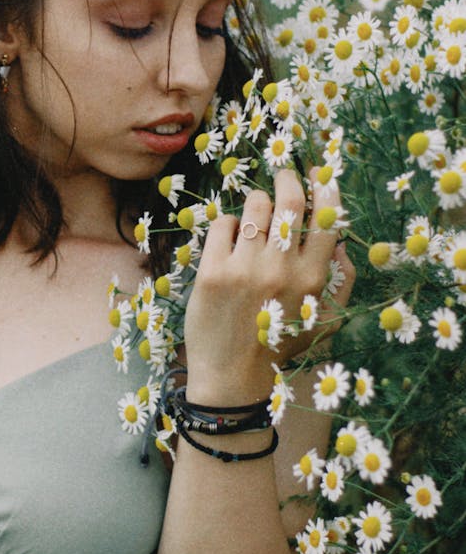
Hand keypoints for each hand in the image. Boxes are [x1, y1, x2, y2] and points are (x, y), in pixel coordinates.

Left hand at [183, 167, 355, 404]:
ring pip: (253, 207)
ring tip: (254, 219)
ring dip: (256, 205)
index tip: (317, 176)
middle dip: (288, 178)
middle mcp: (281, 269)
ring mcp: (245, 269)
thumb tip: (340, 239)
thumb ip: (341, 280)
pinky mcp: (212, 272)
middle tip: (283, 175)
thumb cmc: (281, 345)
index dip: (324, 188)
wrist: (233, 378)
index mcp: (313, 279)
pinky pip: (221, 225)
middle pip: (289, 200)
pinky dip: (227, 227)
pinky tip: (229, 244)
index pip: (326, 217)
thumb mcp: (325, 320)